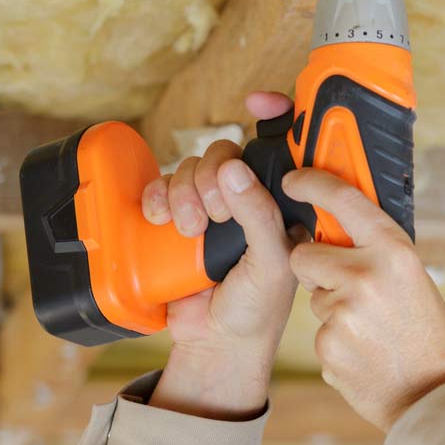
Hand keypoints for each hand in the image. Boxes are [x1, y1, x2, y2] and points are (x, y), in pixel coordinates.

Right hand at [144, 92, 300, 419]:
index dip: (277, 114)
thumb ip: (257, 216)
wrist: (215, 344)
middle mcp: (252, 199)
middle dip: (214, 173)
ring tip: (191, 228)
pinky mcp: (181, 218)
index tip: (257, 99)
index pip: (286, 147)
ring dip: (185, 190)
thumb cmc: (257, 308)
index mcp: (286, 204)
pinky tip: (161, 218)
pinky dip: (157, 195)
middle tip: (215, 212)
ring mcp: (215, 208)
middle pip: (228, 151)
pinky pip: (164, 185)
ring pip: (194, 166)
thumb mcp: (270, 264)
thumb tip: (233, 171)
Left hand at [283, 168, 444, 431]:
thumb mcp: (414, 280)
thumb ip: (379, 254)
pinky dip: (336, 342)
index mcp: (393, 251)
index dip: (312, 182)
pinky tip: (364, 352)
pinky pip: (317, 332)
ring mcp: (343, 311)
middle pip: (305, 255)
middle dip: (315, 269)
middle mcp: (365, 275)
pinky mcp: (327, 345)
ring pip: (312, 297)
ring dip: (331, 309)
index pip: (344, 199)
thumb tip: (340, 226)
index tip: (295, 179)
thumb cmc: (430, 336)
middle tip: (347, 289)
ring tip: (369, 331)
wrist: (435, 395)